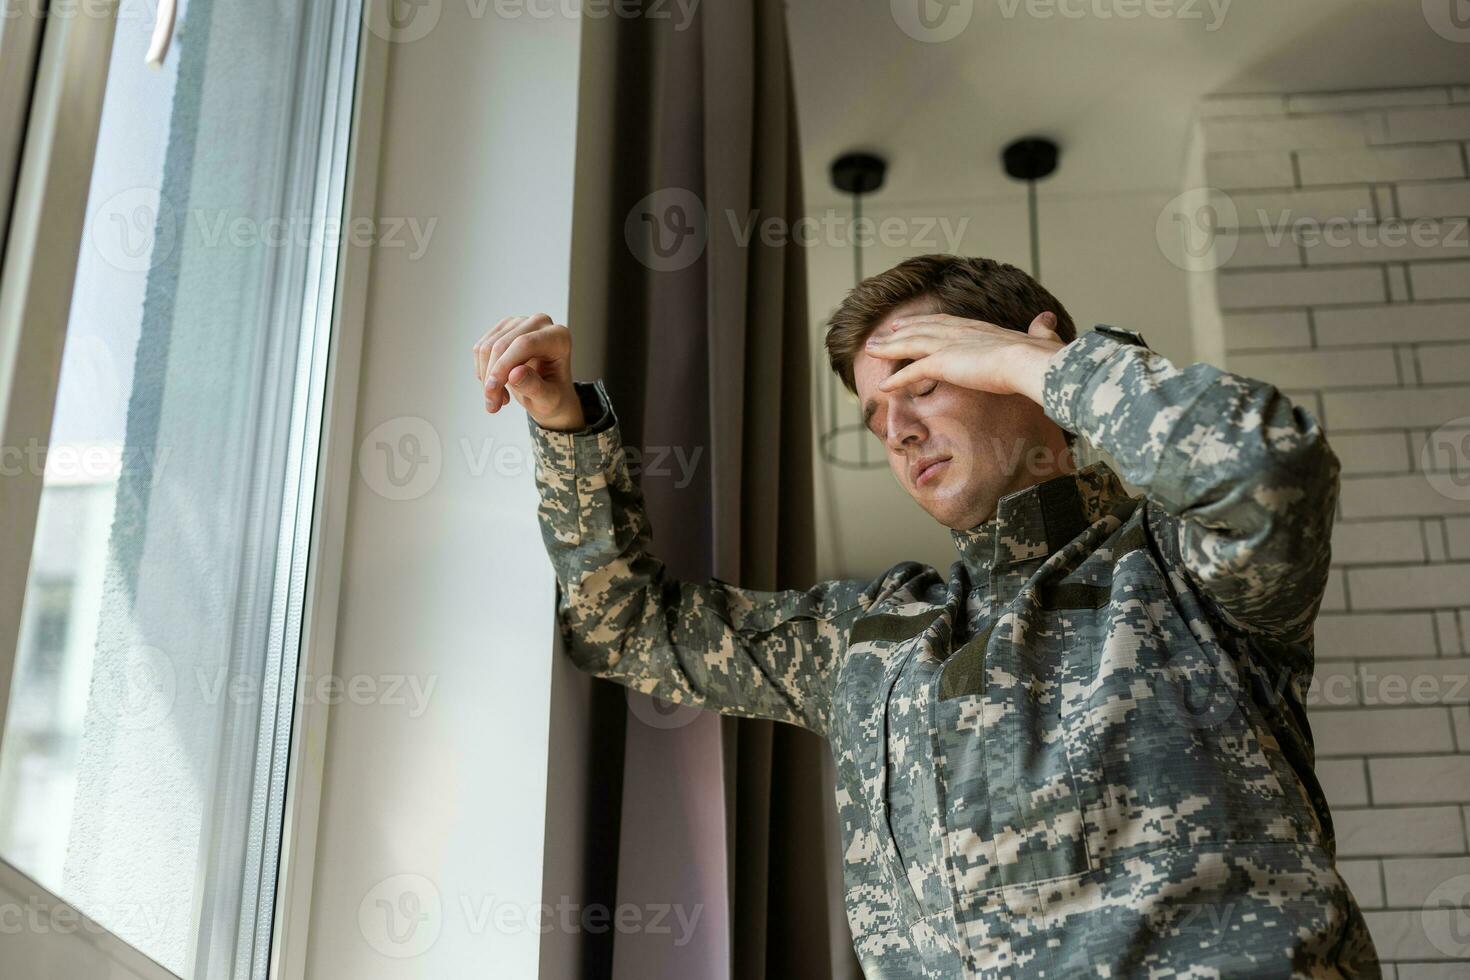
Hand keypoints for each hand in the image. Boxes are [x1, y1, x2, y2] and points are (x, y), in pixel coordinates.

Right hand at [472, 313, 584, 430]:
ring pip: (487, 347)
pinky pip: (480, 348)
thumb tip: (514, 373)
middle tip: (493, 405)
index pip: (523, 344)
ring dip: (485, 377)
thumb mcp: (549, 399)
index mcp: (558, 337)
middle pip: (502, 345)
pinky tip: (496, 386)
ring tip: (498, 399)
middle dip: (492, 377)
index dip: (503, 367)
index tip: (492, 392)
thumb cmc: (554, 395)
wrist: (550, 392)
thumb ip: (535, 387)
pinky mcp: (504, 328)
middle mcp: (540, 323)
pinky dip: (482, 370)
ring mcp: (520, 322)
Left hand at [864, 311, 1064, 403]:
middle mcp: (961, 332)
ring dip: (889, 348)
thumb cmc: (1043, 356)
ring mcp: (950, 346)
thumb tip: (1047, 318)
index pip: (946, 322)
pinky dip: (897, 379)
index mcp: (981, 328)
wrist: (1034, 362)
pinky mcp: (944, 363)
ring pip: (910, 345)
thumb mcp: (1042, 339)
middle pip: (922, 329)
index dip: (927, 322)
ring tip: (870, 351)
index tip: (911, 323)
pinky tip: (883, 386)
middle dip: (900, 331)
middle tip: (882, 333)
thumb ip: (1041, 330)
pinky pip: (913, 372)